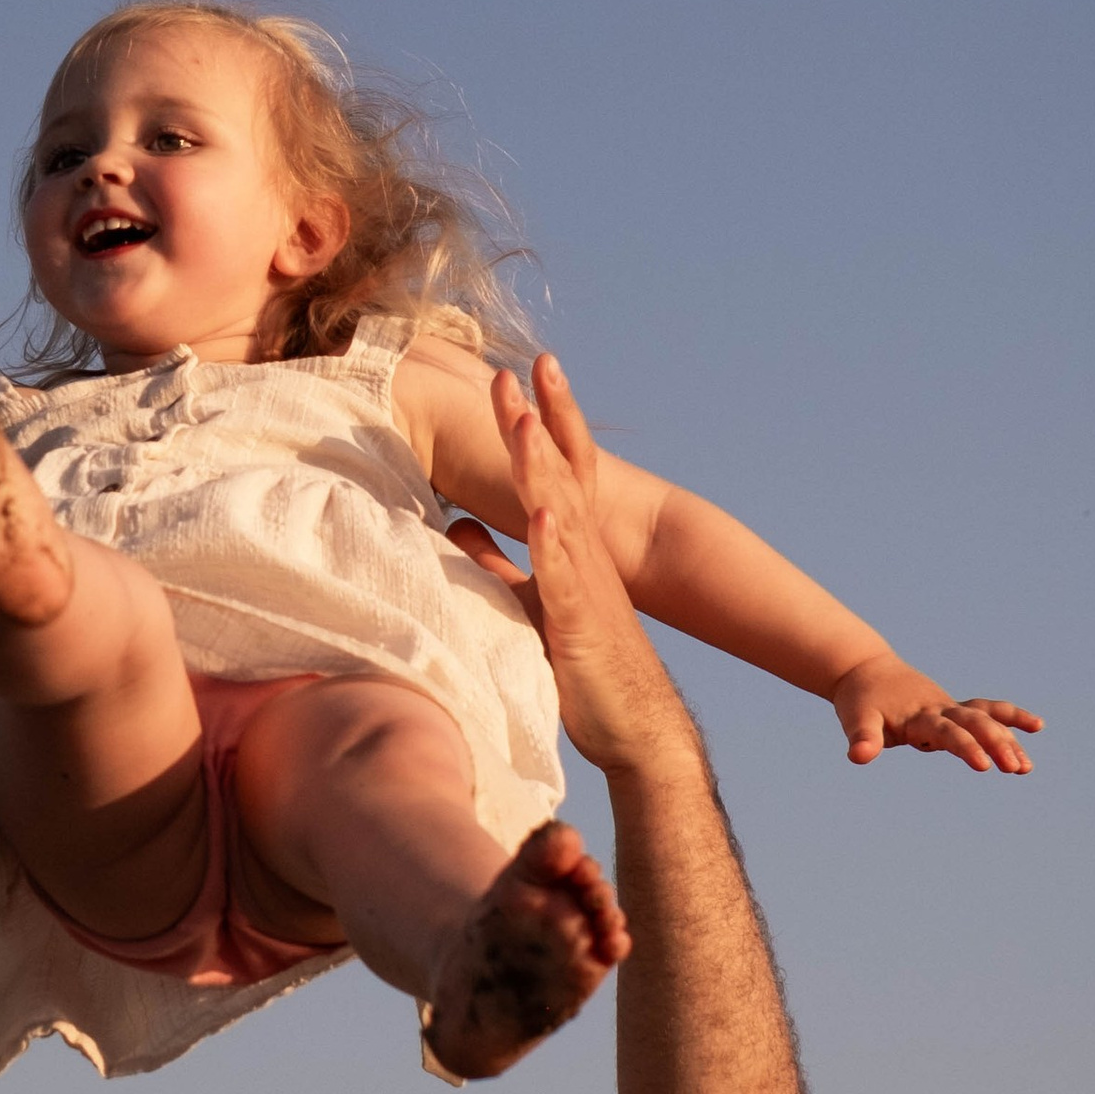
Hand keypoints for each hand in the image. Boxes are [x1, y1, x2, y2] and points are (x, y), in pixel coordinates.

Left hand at [446, 354, 688, 777]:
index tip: (516, 373)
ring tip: (526, 423)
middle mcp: (585, 554)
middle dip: (539, 420)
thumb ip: (495, 562)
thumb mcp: (531, 601)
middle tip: (518, 368)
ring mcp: (587, 586)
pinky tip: (543, 516)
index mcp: (573, 546)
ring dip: (543, 468)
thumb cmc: (587, 664)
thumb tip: (457, 523)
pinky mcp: (580, 625)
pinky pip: (565, 580)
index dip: (538, 421)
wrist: (637, 725)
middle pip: (560, 474)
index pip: (556, 469)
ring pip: (562, 515)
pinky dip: (553, 546)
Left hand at [831, 657, 1040, 774]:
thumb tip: (857, 758)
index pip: (946, 732)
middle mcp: (940, 708)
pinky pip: (986, 712)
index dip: (965, 746)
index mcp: (919, 715)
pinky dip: (1009, 718)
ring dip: (1009, 738)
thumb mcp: (856, 718)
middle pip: (974, 723)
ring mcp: (949, 707)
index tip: (983, 765)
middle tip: (1016, 768)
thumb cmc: (861, 699)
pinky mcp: (953, 709)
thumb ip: (862, 738)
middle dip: (997, 744)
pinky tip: (1036, 726)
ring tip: (1026, 768)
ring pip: (986, 718)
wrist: (866, 669)